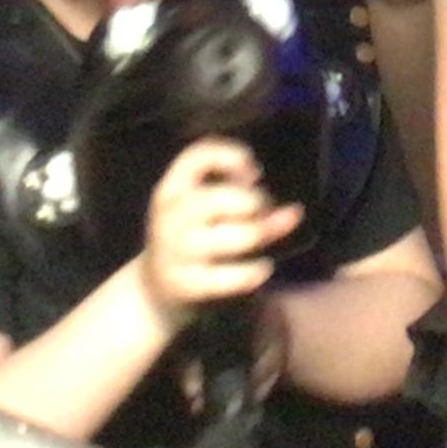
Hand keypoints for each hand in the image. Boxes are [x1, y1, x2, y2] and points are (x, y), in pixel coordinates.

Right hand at [136, 135, 300, 323]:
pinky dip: (254, 271)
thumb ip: (241, 198)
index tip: (254, 172)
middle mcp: (169, 217)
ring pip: (236, 236)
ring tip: (266, 238)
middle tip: (262, 212)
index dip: (230, 156)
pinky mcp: (186, 285)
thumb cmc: (190, 240)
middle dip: (255, 203)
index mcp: (170, 190)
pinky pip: (233, 276)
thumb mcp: (201, 212)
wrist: (153, 292)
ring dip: (261, 234)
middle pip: (222, 198)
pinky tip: (263, 268)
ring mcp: (175, 251)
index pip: (196, 156)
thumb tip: (294, 212)